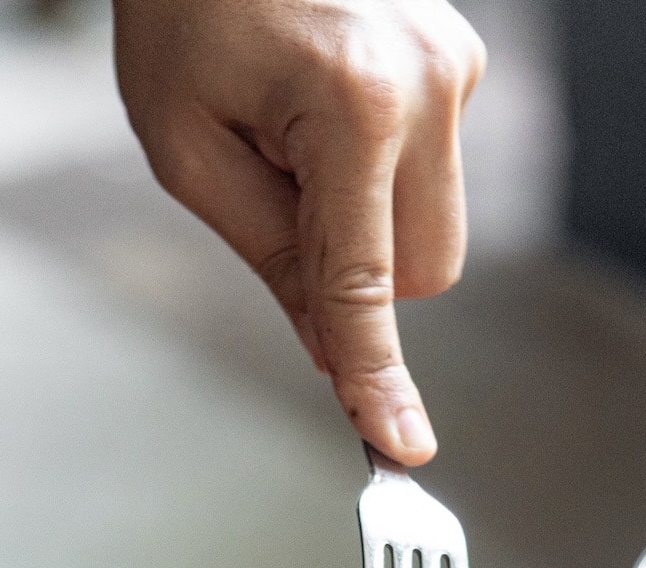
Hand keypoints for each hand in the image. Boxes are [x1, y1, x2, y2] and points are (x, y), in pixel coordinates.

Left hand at [113, 0, 484, 465]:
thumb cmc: (185, 7)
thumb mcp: (189, 146)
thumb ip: (272, 258)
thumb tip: (331, 355)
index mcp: (353, 105)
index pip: (367, 283)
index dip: (376, 374)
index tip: (402, 445)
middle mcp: (427, 83)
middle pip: (422, 274)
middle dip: (360, 283)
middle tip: (277, 206)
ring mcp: (455, 63)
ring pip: (436, 235)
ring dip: (370, 228)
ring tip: (295, 140)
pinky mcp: (460, 55)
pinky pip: (434, 174)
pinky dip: (381, 178)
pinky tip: (324, 110)